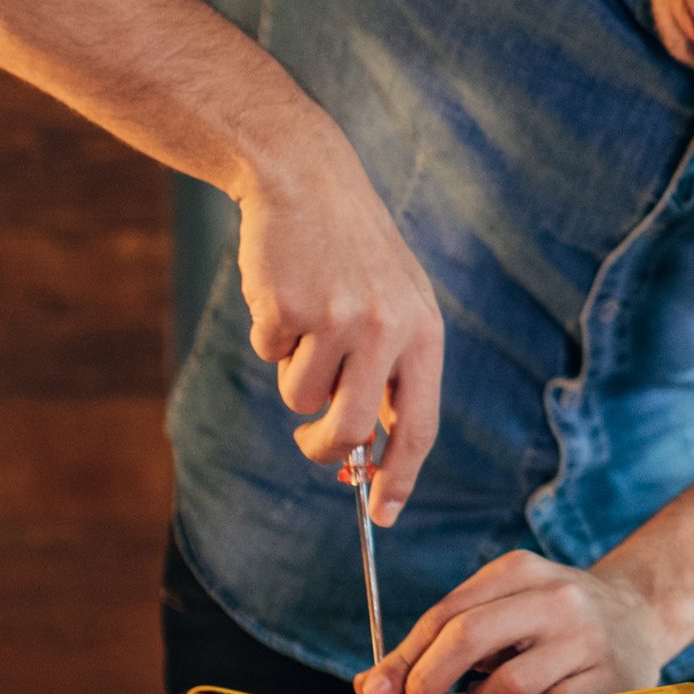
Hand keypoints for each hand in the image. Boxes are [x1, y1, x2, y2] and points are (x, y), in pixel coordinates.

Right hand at [235, 129, 443, 521]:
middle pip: (352, 431)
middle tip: (311, 443)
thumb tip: (368, 452)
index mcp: (424, 334)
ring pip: (300, 398)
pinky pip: (269, 355)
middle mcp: (387, 329)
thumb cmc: (352, 253)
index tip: (381, 515)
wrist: (306, 178)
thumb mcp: (396, 305)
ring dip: (293, 374)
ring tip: (305, 323)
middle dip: (326, 450)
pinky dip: (269, 336)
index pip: (419, 427)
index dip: (399, 478)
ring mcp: (336, 318)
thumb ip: (390, 373)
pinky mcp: (288, 308)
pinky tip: (283, 292)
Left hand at [357, 551, 678, 693]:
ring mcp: (585, 640)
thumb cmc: (555, 621)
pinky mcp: (608, 682)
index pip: (445, 614)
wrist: (642, 616)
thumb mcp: (504, 608)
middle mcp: (556, 597)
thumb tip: (375, 686)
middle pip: (467, 638)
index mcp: (521, 570)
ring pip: (504, 687)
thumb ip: (441, 641)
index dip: (404, 657)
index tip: (380, 689)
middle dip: (426, 681)